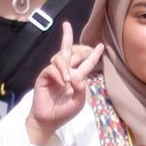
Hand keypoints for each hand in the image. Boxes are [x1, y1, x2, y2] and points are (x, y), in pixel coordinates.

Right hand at [27, 22, 105, 145]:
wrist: (48, 120)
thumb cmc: (64, 112)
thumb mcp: (79, 103)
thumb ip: (81, 89)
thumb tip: (75, 76)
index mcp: (76, 78)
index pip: (86, 63)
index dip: (93, 55)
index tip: (101, 45)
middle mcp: (65, 72)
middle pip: (67, 50)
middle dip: (67, 36)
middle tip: (66, 25)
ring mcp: (54, 73)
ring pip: (60, 57)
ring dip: (65, 66)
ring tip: (67, 81)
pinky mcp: (44, 76)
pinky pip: (51, 68)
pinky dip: (58, 75)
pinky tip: (62, 83)